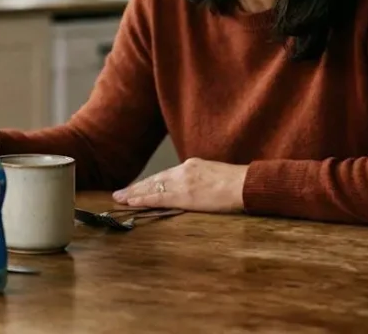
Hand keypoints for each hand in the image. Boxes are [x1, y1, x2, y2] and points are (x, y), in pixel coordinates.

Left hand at [111, 158, 248, 213]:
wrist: (247, 184)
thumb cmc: (239, 184)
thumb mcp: (216, 177)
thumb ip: (202, 181)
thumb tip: (197, 191)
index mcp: (192, 166)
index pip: (165, 175)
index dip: (149, 183)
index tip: (137, 187)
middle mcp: (184, 171)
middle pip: (155, 180)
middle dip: (136, 187)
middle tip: (119, 193)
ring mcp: (183, 182)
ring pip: (152, 188)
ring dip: (134, 194)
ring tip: (120, 198)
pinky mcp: (185, 195)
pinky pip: (159, 198)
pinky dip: (143, 199)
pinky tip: (132, 202)